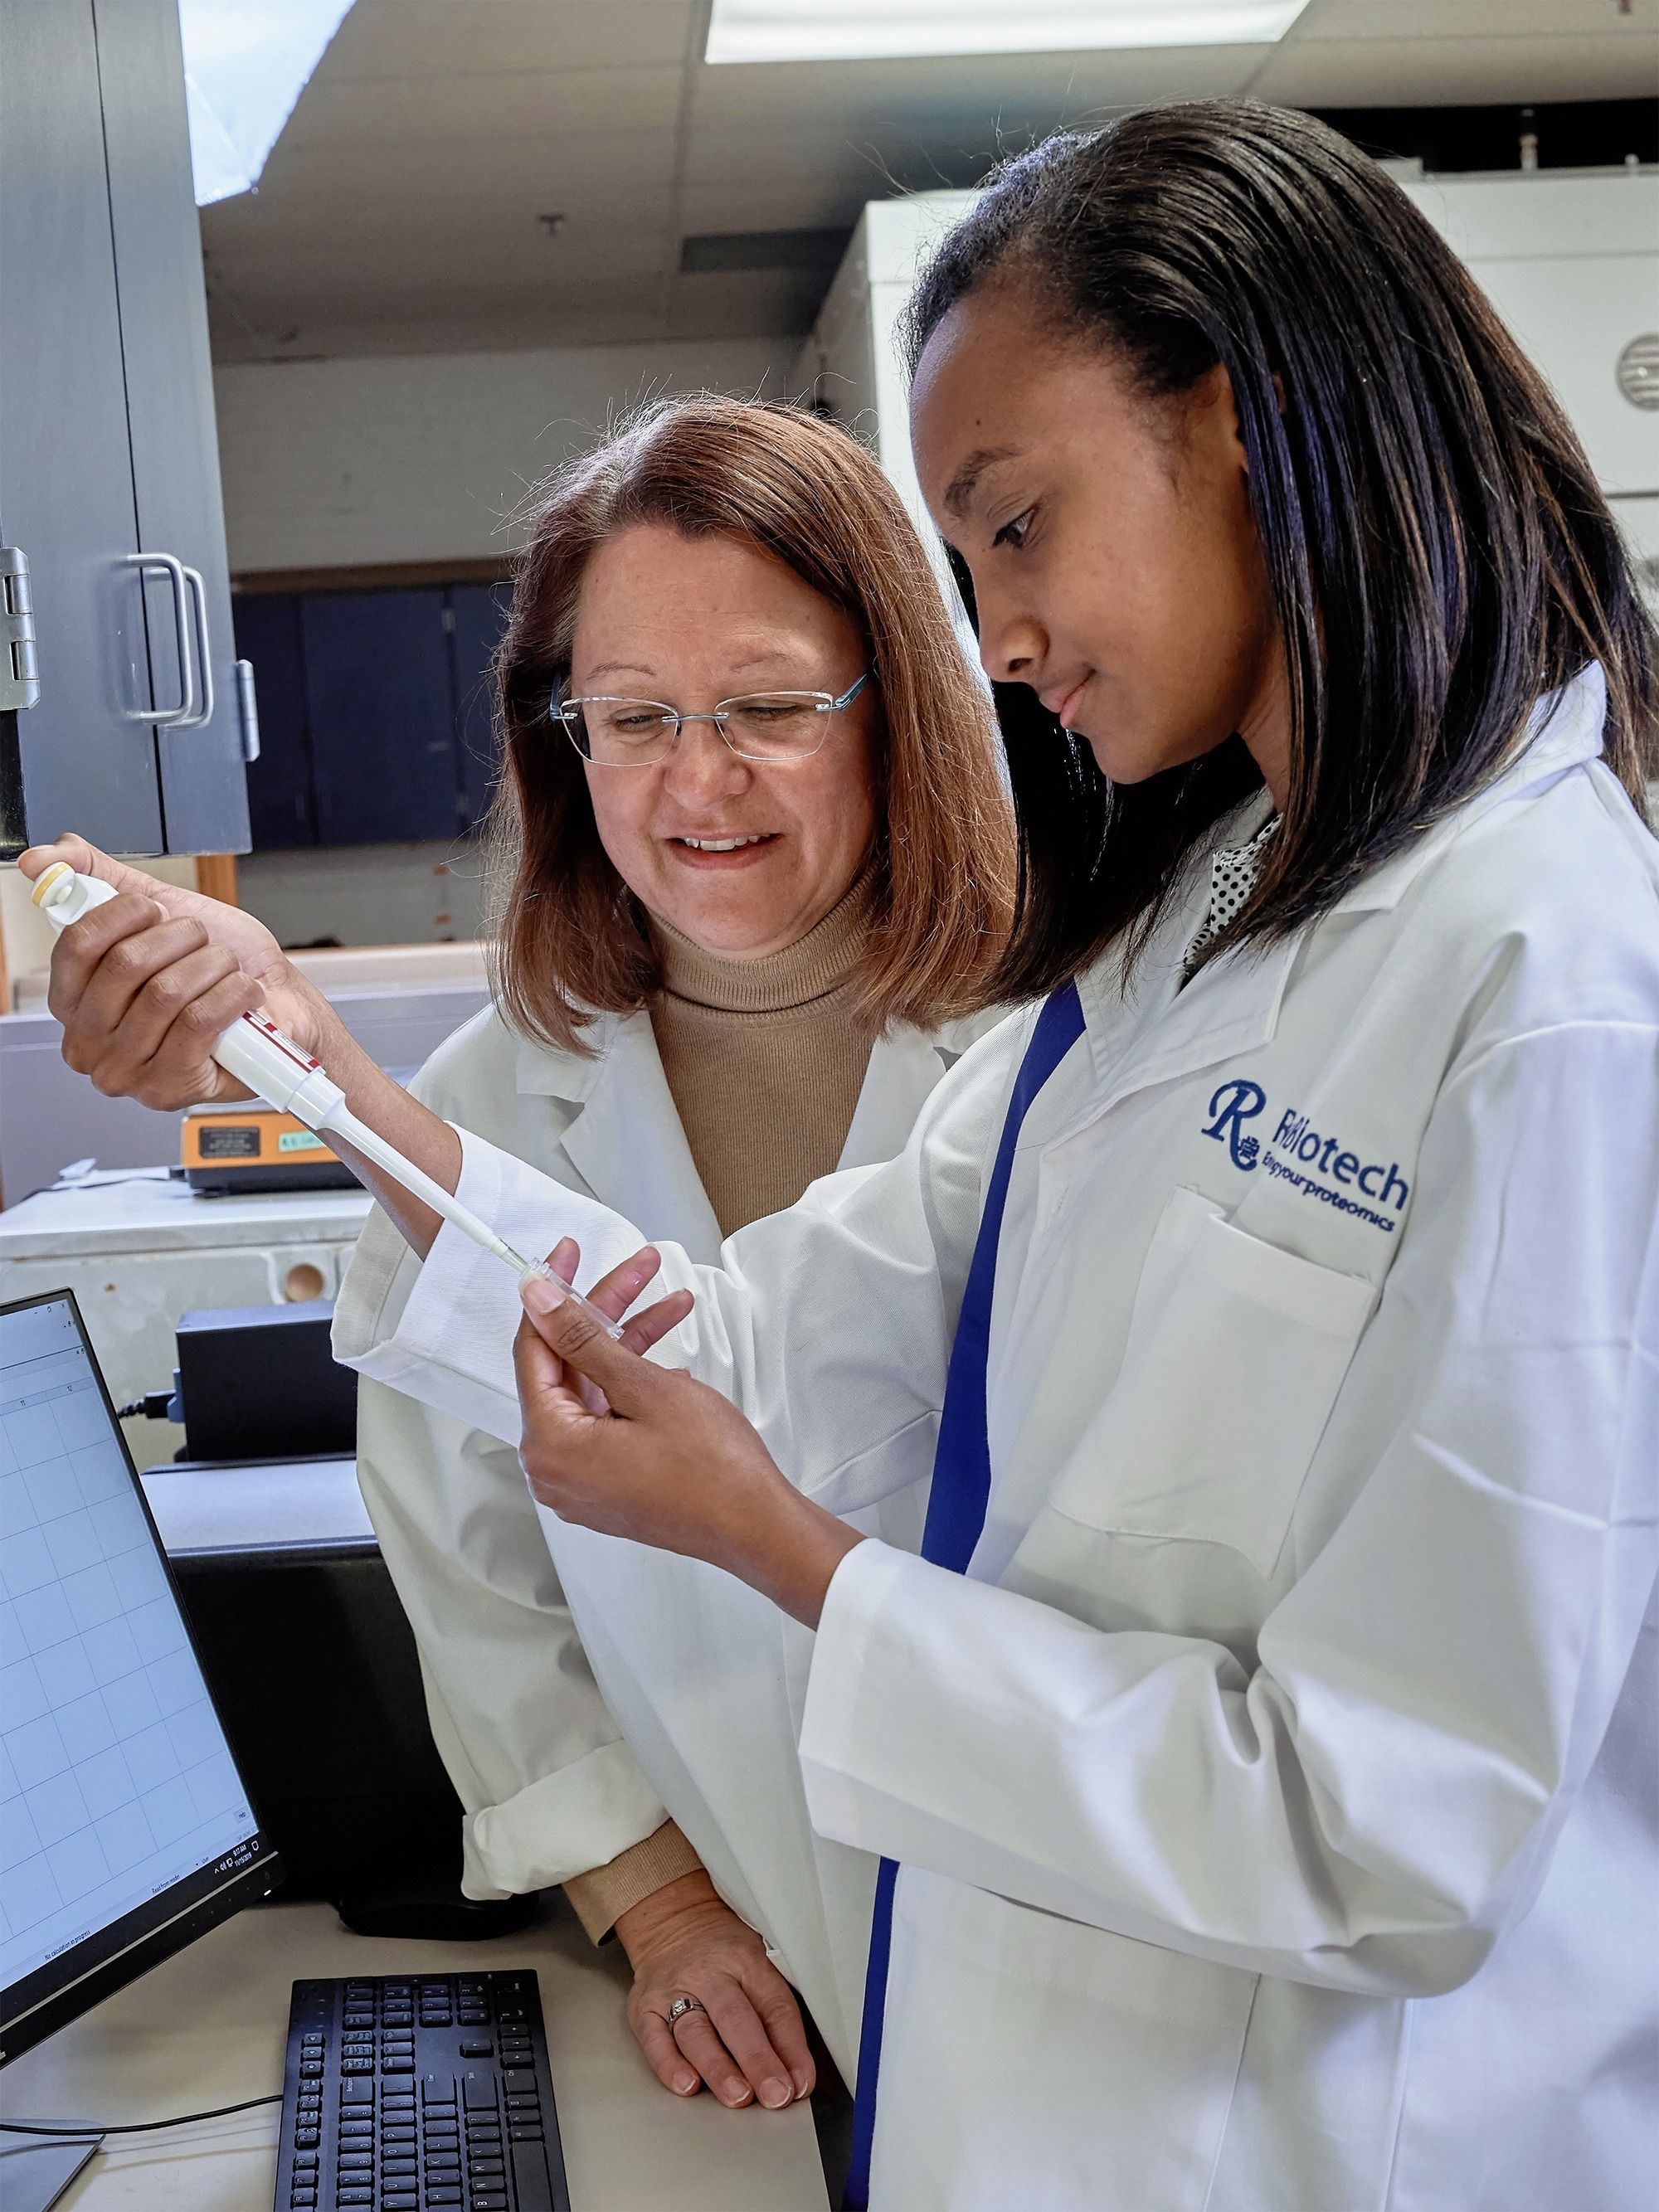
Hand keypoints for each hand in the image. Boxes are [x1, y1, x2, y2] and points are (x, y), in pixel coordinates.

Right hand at [18, 834, 332, 1109]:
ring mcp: (127, 1073)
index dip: (124, 914)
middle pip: (125, 966)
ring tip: (226, 968)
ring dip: (212, 966)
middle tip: (202, 940)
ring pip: (166, 994)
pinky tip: (242, 992)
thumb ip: (95, 879)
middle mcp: (90, 1042)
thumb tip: (39, 860)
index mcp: (73, 1000)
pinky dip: (232, 995)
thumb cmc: (217, 966)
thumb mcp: (156, 912)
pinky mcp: (170, 1088)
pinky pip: (198, 1022)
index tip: (155, 908)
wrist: (278, 1006)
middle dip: (179, 938)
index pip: (77, 944)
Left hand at [512, 1243, 863, 1627]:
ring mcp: (582, 1481)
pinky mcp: (608, 1484)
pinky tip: (671, 1365)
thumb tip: (540, 1301)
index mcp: (550, 1445)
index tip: (567, 1255)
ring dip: (630, 1345)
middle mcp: (554, 1469)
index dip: (553, 1293)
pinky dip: (634, 1386)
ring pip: (593, 1390)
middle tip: (638, 1270)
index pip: (534, 1349)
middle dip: (607, 1313)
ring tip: (673, 1305)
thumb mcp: (645, 1387)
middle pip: (567, 1367)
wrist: (758, 1527)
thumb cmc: (713, 1472)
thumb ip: (584, 1338)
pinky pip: (608, 1419)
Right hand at [616, 1871, 813, 2110]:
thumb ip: (775, 2013)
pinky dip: (670, 2065)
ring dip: (718, 2068)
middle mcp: (709, 1973)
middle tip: (775, 2095)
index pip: (774, 2006)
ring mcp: (673, 1990)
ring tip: (738, 2096)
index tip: (801, 2083)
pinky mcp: (644, 2008)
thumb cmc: (724, 1953)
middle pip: (735, 2018)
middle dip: (758, 2061)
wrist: (672, 1921)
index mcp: (746, 1960)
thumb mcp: (757, 1963)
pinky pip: (654, 2039)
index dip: (791, 2048)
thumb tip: (796, 2074)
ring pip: (696, 2032)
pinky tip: (687, 2086)